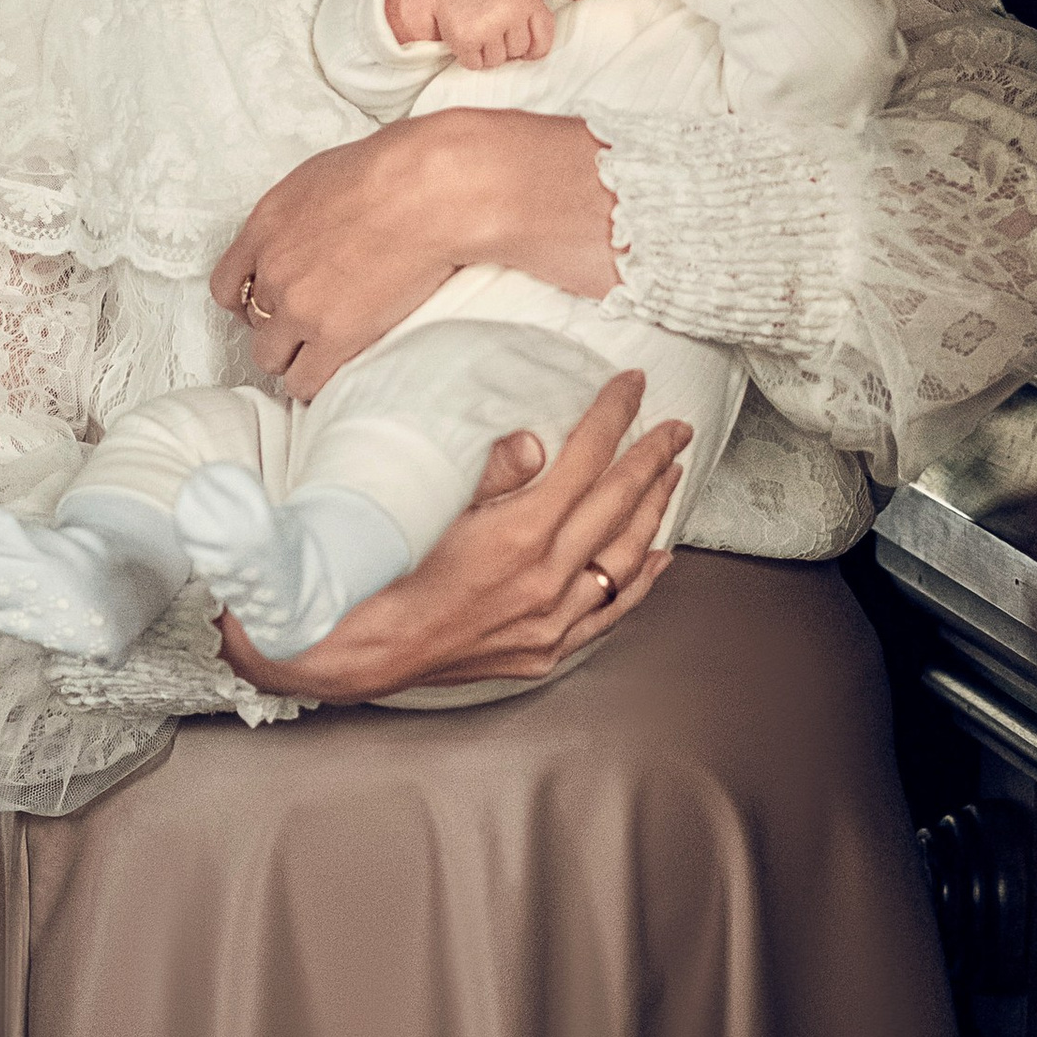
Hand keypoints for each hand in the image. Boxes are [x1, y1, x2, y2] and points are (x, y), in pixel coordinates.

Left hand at [212, 112, 620, 395]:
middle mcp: (272, 269)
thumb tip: (308, 232)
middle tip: (311, 325)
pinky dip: (318, 380)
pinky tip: (339, 368)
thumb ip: (300, 217)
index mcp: (265, 226)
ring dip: (296, 357)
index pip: (226, 285)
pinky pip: (304, 383)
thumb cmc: (394, 171)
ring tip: (328, 350)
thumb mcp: (323, 179)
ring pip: (271, 359)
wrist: (429, 192)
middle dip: (279, 327)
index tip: (272, 304)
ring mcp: (299, 307)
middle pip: (253, 324)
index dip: (250, 300)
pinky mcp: (333, 338)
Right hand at [214, 373, 684, 699]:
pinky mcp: (544, 650)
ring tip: (671, 475)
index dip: (614, 417)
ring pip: (623, 557)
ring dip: (652, 511)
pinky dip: (639, 581)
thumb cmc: (389, 570)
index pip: (586, 460)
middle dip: (651, 458)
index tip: (633, 386)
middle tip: (675, 427)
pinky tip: (657, 557)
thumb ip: (491, 474)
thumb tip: (532, 442)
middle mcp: (546, 581)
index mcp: (521, 536)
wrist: (361, 648)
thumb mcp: (435, 505)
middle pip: (616, 505)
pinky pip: (609, 612)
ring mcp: (551, 621)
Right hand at [390, 0, 553, 68]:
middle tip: (488, 24)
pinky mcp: (465, 38)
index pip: (543, 39)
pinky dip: (467, 56)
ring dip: (485, 51)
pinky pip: (474, 64)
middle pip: (518, 51)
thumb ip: (530, 15)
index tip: (521, 45)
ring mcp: (487, 25)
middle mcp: (510, 10)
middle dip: (504, 45)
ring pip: (496, 61)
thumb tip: (533, 55)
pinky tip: (463, 35)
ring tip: (476, 28)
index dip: (533, 48)